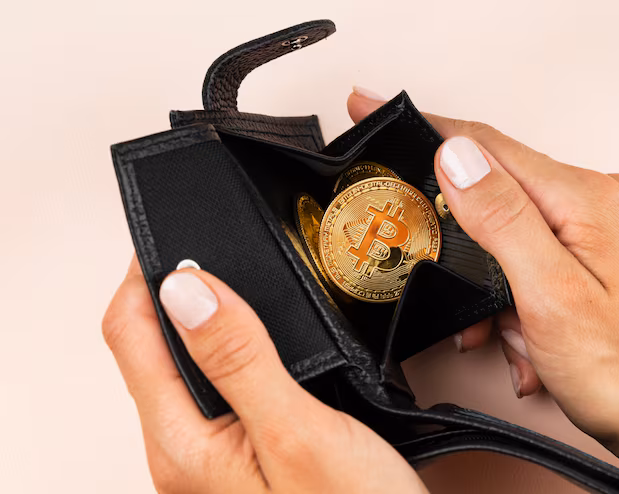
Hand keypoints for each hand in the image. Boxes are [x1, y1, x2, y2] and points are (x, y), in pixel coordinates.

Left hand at [102, 258, 426, 493]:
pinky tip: (261, 334)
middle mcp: (185, 452)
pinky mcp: (241, 455)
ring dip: (203, 316)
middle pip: (148, 348)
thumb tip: (187, 289)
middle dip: (171, 289)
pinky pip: (216, 386)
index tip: (173, 231)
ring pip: (185, 366)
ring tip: (233, 277)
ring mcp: (211, 456)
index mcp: (182, 443)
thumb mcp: (299, 433)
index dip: (144, 273)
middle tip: (207, 244)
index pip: (130, 335)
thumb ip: (240, 361)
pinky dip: (231, 347)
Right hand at [348, 87, 618, 492]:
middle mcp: (597, 200)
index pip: (485, 145)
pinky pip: (529, 252)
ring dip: (491, 284)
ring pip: (507, 230)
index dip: (424, 127)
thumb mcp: (550, 296)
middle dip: (462, 244)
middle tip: (457, 287)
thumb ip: (502, 219)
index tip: (372, 106)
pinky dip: (513, 292)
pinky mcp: (594, 248)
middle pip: (495, 187)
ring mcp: (598, 224)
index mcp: (585, 199)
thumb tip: (457, 158)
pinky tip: (524, 331)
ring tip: (505, 331)